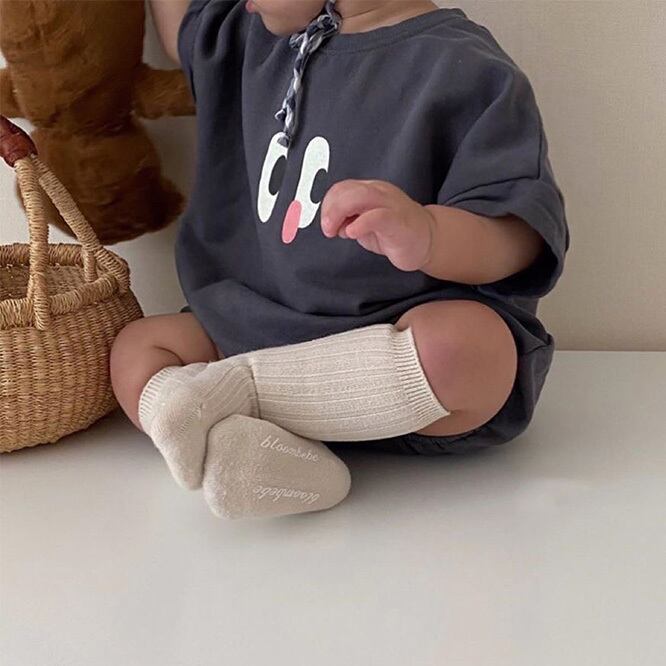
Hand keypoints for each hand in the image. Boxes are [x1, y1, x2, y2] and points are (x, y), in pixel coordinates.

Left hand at [320, 180, 435, 271]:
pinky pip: (377, 216)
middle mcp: (380, 192)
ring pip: (359, 197)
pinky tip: (352, 233)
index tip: (327, 224)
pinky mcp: (398, 220)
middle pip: (347, 190)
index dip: (328, 205)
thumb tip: (332, 225)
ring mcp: (390, 204)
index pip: (341, 188)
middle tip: (328, 230)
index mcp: (370, 190)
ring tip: (336, 231)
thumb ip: (349, 220)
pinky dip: (360, 223)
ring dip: (340, 214)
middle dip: (330, 210)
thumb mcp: (366, 223)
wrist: (428, 241)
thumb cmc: (396, 233)